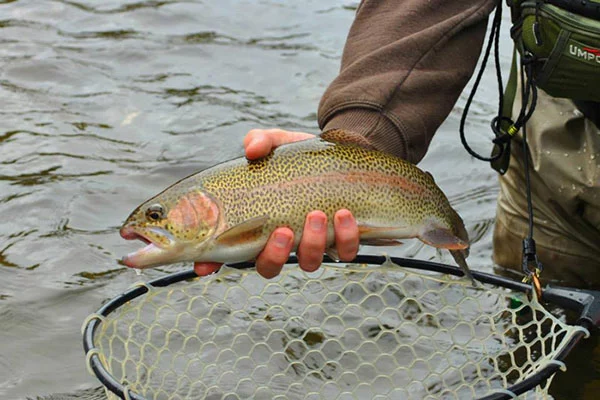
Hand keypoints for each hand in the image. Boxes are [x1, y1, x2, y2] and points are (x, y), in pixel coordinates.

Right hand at [194, 128, 359, 278]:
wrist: (342, 152)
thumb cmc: (300, 154)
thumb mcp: (277, 141)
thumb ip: (261, 141)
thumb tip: (252, 149)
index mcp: (257, 222)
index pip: (226, 250)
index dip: (210, 264)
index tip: (204, 266)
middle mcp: (282, 240)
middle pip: (269, 266)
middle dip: (275, 254)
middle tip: (283, 230)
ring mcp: (313, 243)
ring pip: (308, 263)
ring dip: (312, 243)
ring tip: (318, 214)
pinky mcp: (343, 240)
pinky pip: (345, 253)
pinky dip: (346, 238)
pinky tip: (344, 213)